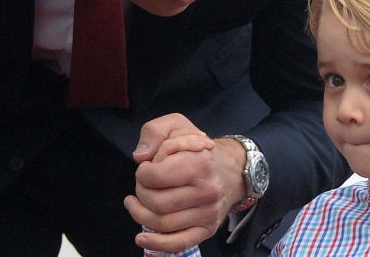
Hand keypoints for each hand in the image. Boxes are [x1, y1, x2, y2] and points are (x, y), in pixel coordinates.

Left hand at [124, 114, 246, 251]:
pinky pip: (179, 243)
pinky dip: (156, 243)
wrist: (233, 168)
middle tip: (145, 184)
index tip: (147, 167)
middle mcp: (207, 191)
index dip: (142, 172)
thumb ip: (154, 132)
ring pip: (161, 223)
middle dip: (141, 192)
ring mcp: (208, 212)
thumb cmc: (199, 148)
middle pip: (155, 202)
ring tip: (136, 203)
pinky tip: (141, 238)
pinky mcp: (208, 228)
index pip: (153, 177)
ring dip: (140, 214)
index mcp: (199, 163)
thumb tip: (140, 157)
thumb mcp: (177, 125)